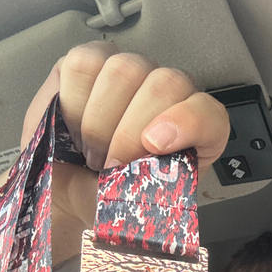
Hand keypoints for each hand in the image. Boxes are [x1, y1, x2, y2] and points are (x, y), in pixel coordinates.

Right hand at [21, 42, 229, 259]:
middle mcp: (168, 95)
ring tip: (90, 150)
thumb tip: (143, 192)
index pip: (208, 113)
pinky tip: (73, 125)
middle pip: (164, 84)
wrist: (63, 192)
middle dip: (129, 131)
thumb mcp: (131, 209)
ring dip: (99, 119)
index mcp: (193, 132)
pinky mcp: (90, 62)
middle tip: (108, 166)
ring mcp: (132, 73)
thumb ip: (145, 197)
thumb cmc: (105, 198)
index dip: (186, 123)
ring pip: (124, 70)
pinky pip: (85, 64)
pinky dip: (73, 100)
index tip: (154, 148)